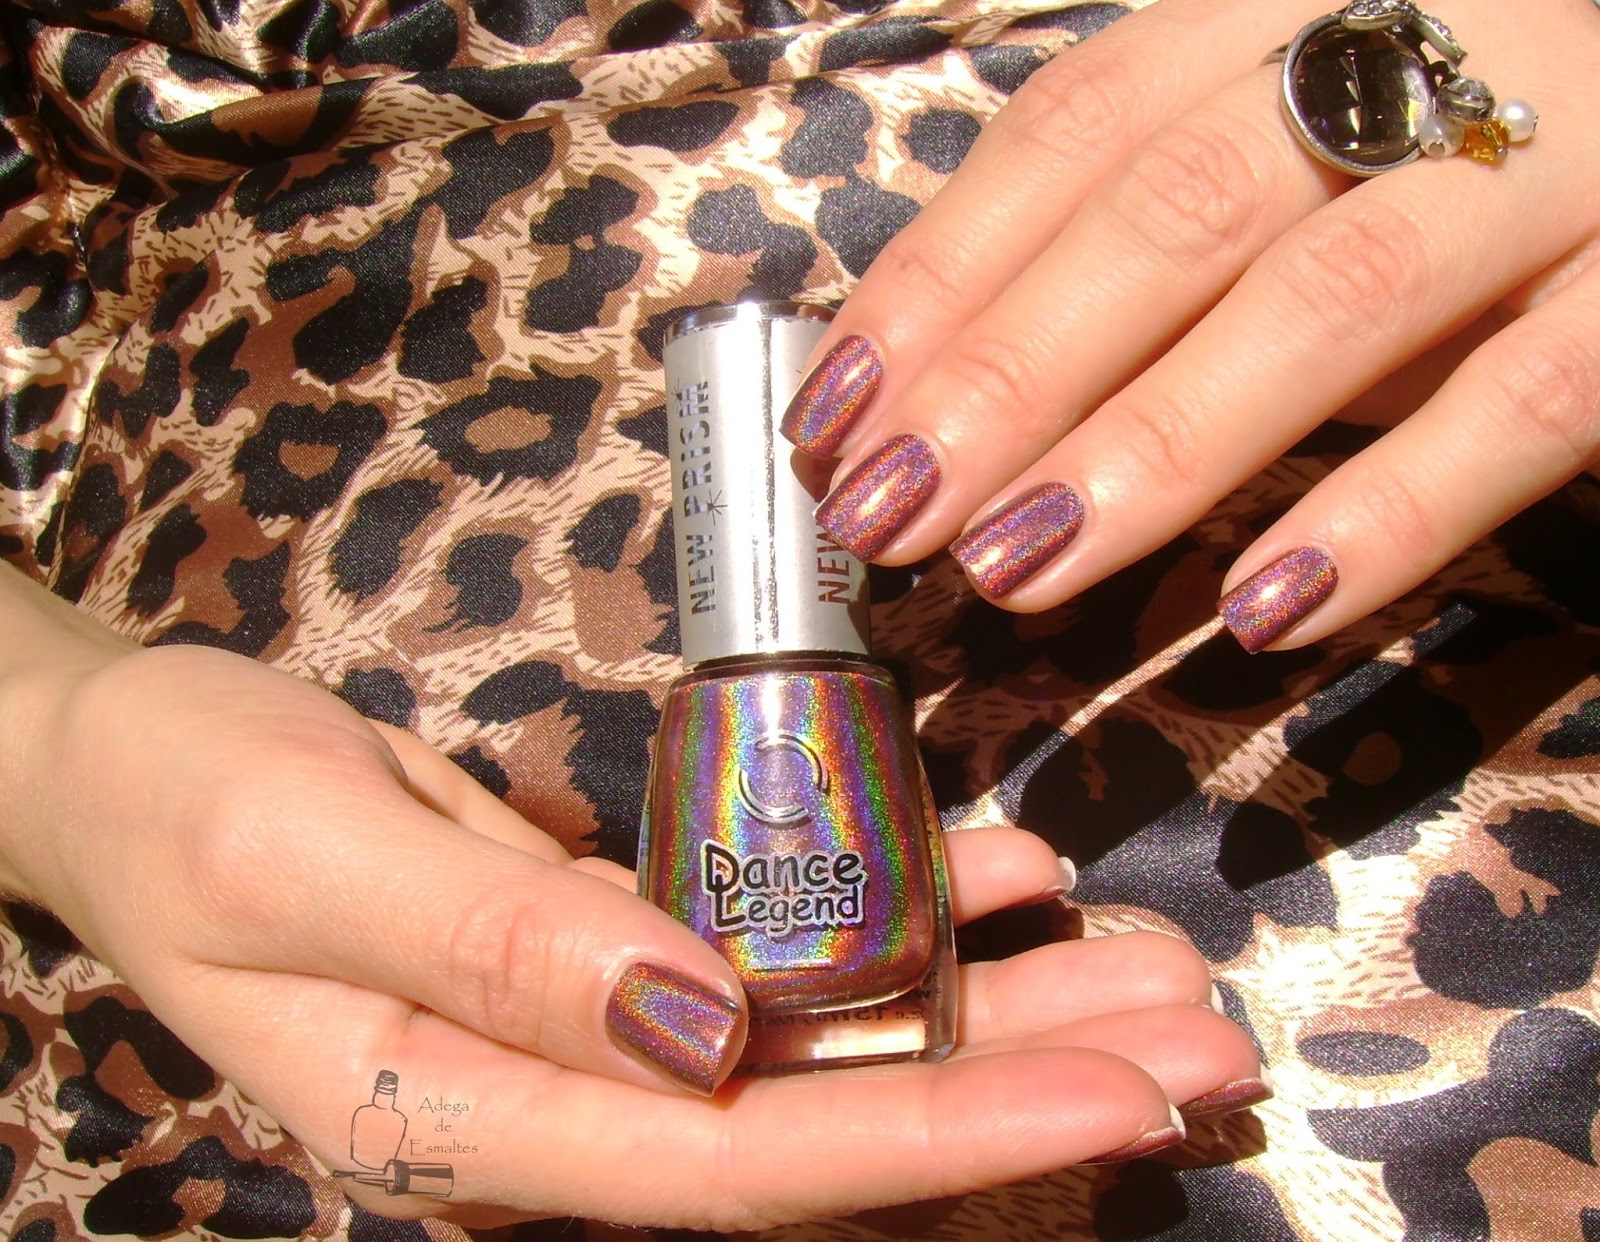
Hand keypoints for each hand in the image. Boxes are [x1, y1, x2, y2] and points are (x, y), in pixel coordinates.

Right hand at [0, 565, 1262, 1228]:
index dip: (939, 1137)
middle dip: (1020, 1087)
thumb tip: (701, 1028)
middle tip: (1202, 1044)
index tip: (1117, 1101)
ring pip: (828, 1041)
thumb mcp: (304, 859)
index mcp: (477, 1122)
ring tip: (1153, 970)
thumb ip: (496, 954)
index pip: (745, 1161)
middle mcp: (561, 1105)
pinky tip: (1010, 871)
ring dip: (996, 1005)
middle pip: (825, 1124)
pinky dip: (901, 913)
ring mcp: (595, 1035)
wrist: (133, 775)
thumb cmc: (187, 804)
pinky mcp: (613, 955)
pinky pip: (783, 952)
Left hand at [782, 0, 1599, 650]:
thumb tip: (941, 390)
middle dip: (1010, 371)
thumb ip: (1147, 249)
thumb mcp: (1289, 170)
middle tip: (887, 513)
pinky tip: (1262, 610)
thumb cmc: (1456, 160)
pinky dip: (1389, 511)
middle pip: (1175, 206)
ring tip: (1016, 569)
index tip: (833, 414)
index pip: (1076, 127)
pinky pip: (1529, 403)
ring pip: (1333, 297)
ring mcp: (1563, 160)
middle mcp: (1420, 49)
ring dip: (1154, 445)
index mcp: (1288, 3)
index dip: (941, 273)